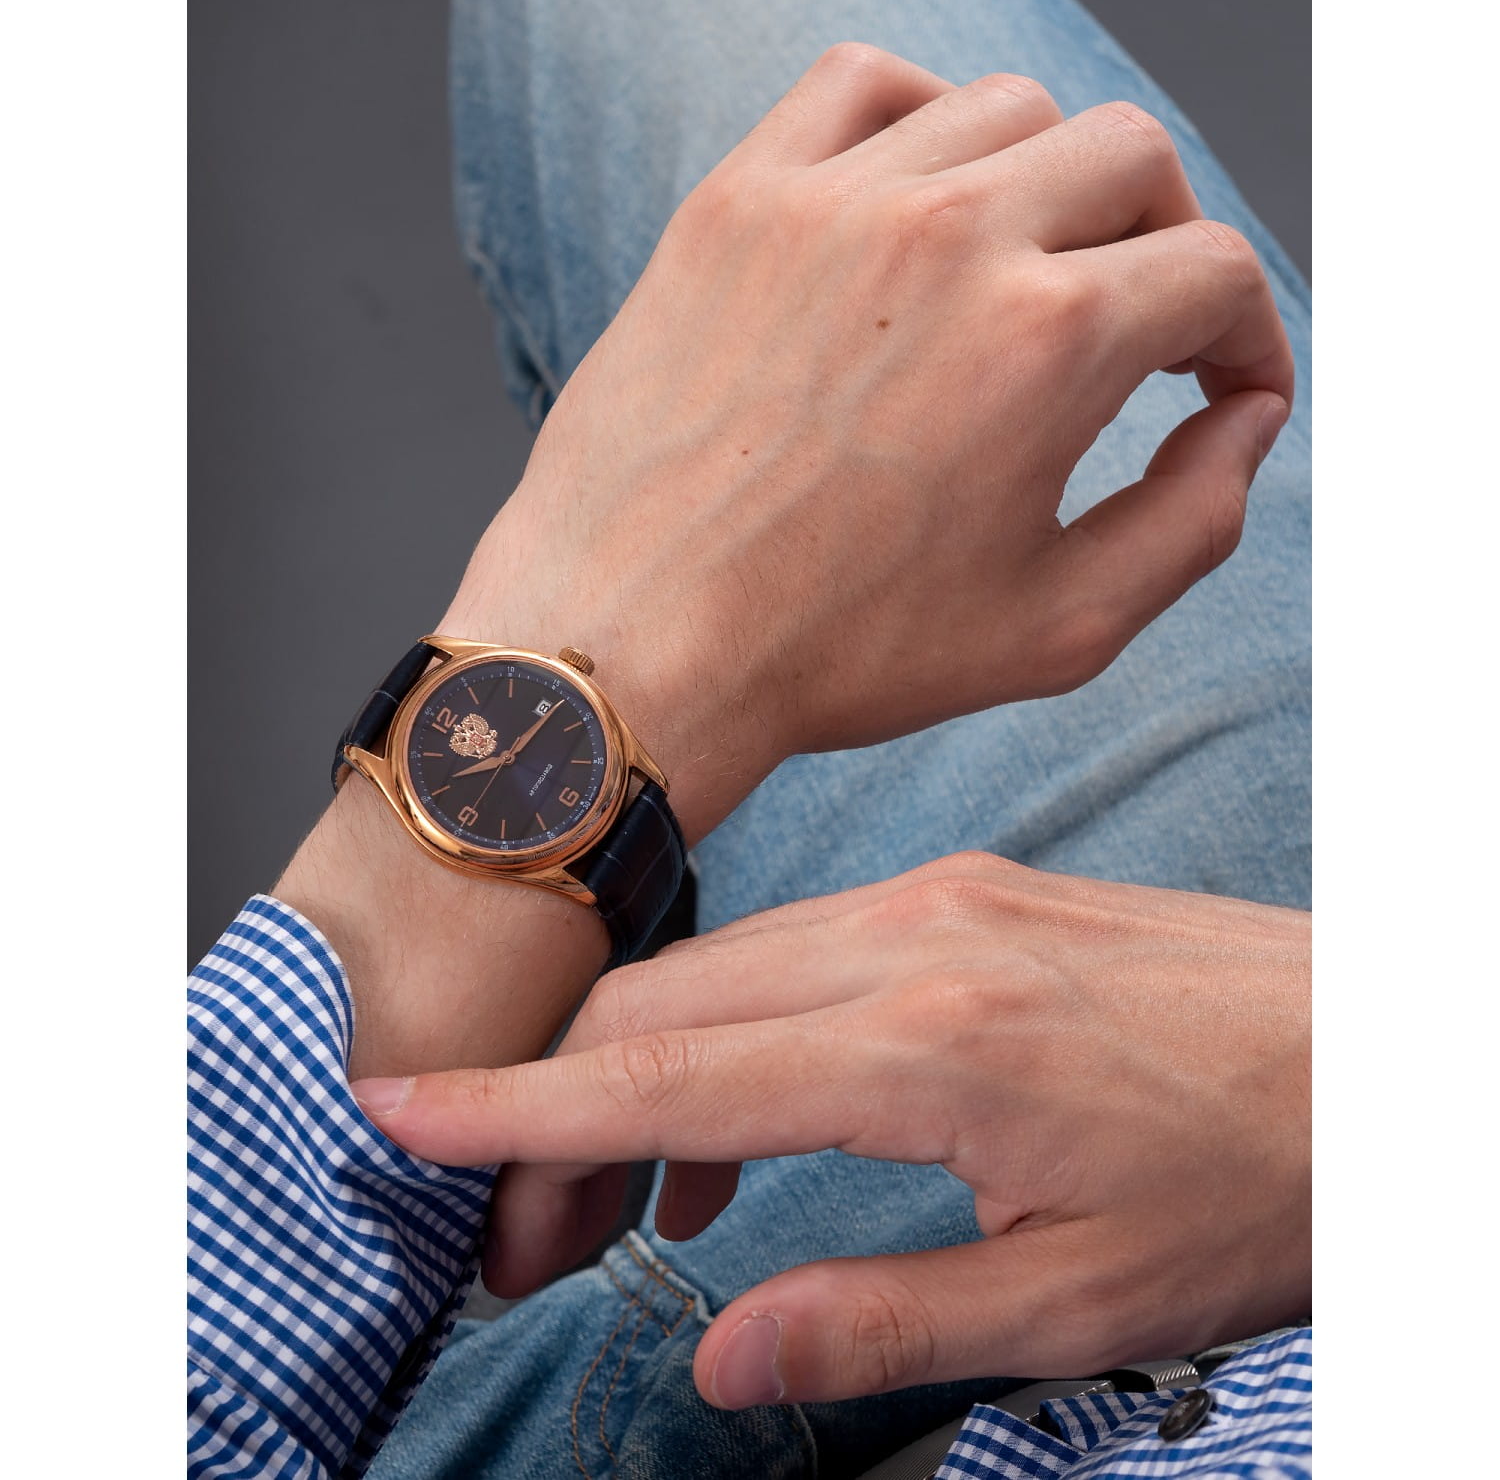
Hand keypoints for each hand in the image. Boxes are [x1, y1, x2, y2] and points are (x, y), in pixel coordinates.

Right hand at [354, 852, 1310, 1409]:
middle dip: (560, 1114)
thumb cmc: (1259, 1178)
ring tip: (625, 1204)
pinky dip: (728, 1030)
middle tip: (527, 1237)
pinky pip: (791, 949)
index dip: (514, 1107)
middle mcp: (913, 940)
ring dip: (640, 1071)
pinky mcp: (965, 892)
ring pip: (716, 968)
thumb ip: (878, 1321)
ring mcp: (939, 899)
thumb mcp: (1078, 1301)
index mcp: (930, 1048)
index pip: (664, 1077)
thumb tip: (720, 1346)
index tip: (401, 1112)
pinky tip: (739, 1126)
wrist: (1384, 1055)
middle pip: (663, 1007)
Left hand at [438, 43, 1292, 840]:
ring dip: (1052, 183)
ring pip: (1010, 110)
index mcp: (1047, 342)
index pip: (1215, 272)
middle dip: (1167, 244)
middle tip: (1141, 326)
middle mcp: (951, 240)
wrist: (635, 646)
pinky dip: (920, 119)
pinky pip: (860, 85)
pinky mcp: (737, 202)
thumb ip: (1194, 522)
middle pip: (1134, 161)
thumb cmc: (833, 655)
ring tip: (1027, 273)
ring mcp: (832, 204)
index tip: (1222, 382)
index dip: (1246, 335)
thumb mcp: (1058, 630)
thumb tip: (1244, 422)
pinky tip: (920, 200)